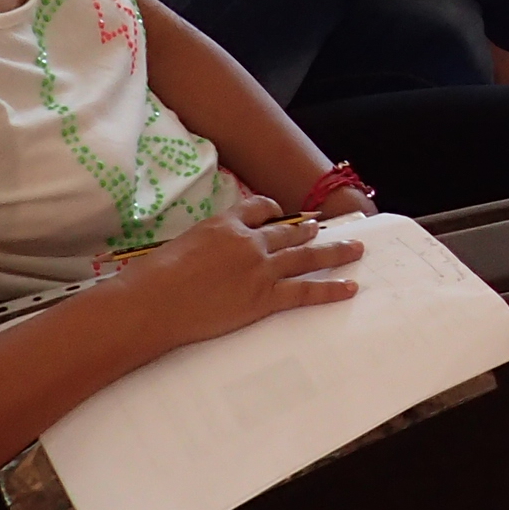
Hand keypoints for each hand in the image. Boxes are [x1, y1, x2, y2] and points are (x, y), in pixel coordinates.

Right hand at [121, 204, 362, 349]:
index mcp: (226, 224)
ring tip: (353, 248)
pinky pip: (306, 291)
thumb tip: (206, 253)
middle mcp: (250, 241)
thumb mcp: (181, 244)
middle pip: (288, 232)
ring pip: (306, 256)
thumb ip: (204, 243)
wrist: (155, 301)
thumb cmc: (155, 276)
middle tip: (320, 228)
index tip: (281, 214)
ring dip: (333, 251)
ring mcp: (261, 269)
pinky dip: (331, 290)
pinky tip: (350, 288)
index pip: (259, 208)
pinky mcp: (266, 298)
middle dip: (308, 231)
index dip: (274, 211)